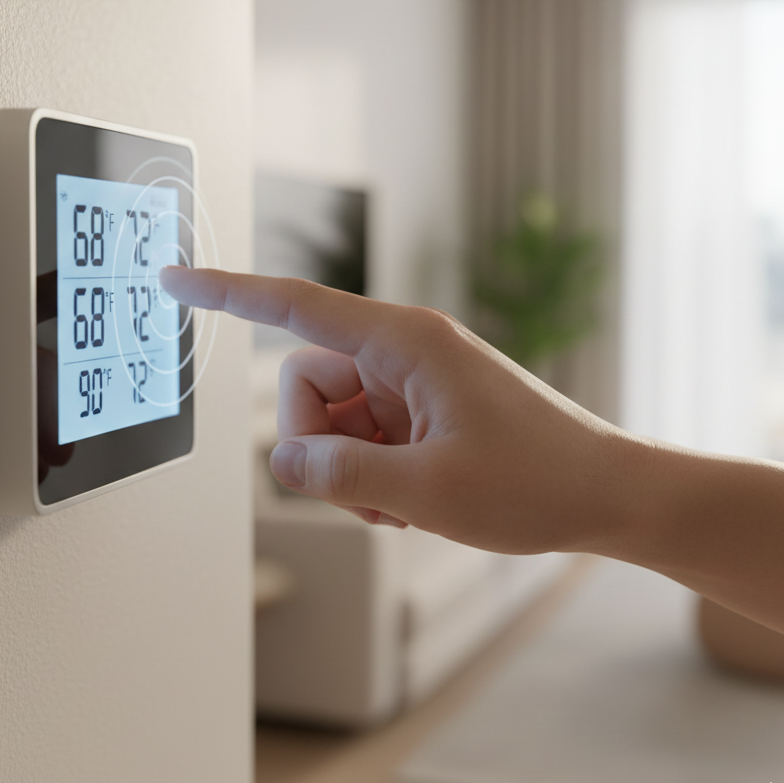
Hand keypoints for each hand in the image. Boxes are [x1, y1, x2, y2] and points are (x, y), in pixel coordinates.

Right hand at [159, 266, 627, 554]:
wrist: (609, 496)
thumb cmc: (539, 482)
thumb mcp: (428, 493)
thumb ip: (339, 477)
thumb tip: (282, 462)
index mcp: (405, 342)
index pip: (294, 307)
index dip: (227, 292)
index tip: (174, 276)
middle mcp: (403, 351)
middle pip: (304, 384)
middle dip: (318, 447)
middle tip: (372, 496)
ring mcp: (413, 382)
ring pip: (330, 419)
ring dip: (350, 472)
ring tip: (407, 506)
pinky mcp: (422, 410)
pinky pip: (361, 436)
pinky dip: (372, 476)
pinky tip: (417, 503)